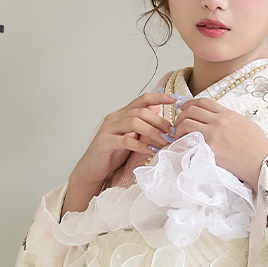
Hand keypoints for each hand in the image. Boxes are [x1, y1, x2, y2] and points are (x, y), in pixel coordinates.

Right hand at [63, 93, 176, 212]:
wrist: (92, 169)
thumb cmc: (112, 154)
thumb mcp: (131, 137)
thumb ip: (142, 126)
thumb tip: (160, 115)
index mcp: (122, 114)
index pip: (142, 100)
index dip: (159, 97)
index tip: (175, 99)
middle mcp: (114, 118)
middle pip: (140, 112)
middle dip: (159, 121)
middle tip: (172, 132)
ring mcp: (108, 129)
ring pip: (133, 122)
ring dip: (152, 131)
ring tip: (164, 141)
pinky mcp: (105, 142)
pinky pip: (125, 140)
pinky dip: (140, 145)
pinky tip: (150, 150)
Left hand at [171, 98, 267, 192]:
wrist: (262, 163)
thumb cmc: (258, 146)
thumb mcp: (245, 124)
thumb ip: (230, 119)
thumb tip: (220, 119)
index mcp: (227, 114)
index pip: (203, 102)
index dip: (189, 104)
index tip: (183, 109)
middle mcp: (219, 121)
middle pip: (191, 111)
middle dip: (180, 116)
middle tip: (178, 125)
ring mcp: (213, 135)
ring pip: (186, 123)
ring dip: (179, 129)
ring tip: (179, 137)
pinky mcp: (210, 149)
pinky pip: (190, 141)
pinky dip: (183, 143)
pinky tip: (184, 147)